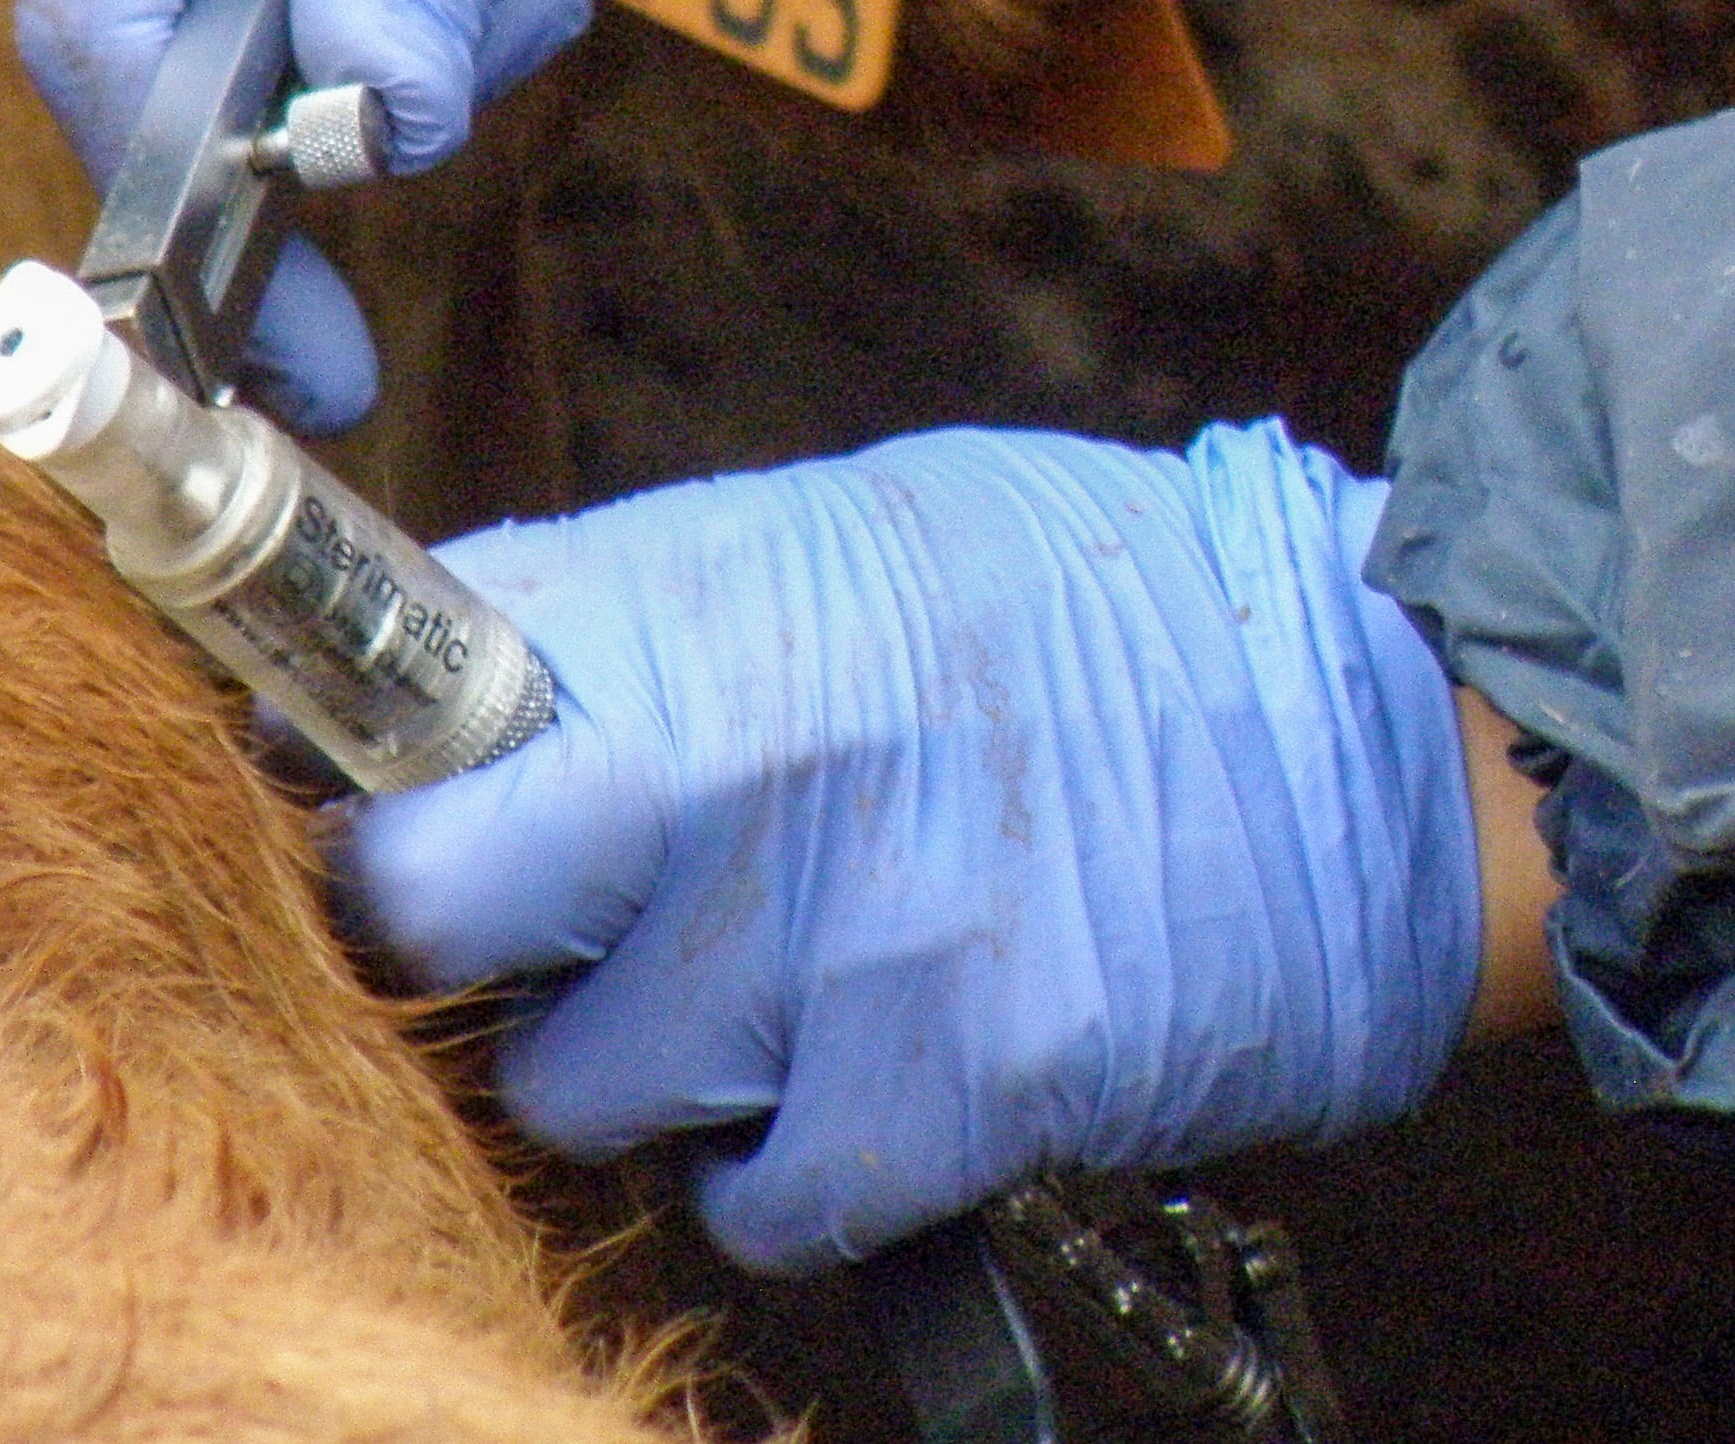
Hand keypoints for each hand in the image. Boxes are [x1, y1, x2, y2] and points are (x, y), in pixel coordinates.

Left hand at [340, 422, 1486, 1271]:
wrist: (1364, 728)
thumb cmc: (1103, 609)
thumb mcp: (852, 534)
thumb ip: (647, 608)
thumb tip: (456, 667)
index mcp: (710, 600)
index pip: (408, 703)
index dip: (370, 780)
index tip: (383, 814)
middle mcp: (746, 761)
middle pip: (435, 905)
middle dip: (463, 935)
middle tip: (548, 926)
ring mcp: (842, 934)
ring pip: (581, 1083)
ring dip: (641, 1065)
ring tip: (756, 994)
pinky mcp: (953, 1086)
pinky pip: (756, 1199)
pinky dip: (779, 1174)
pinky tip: (851, 1088)